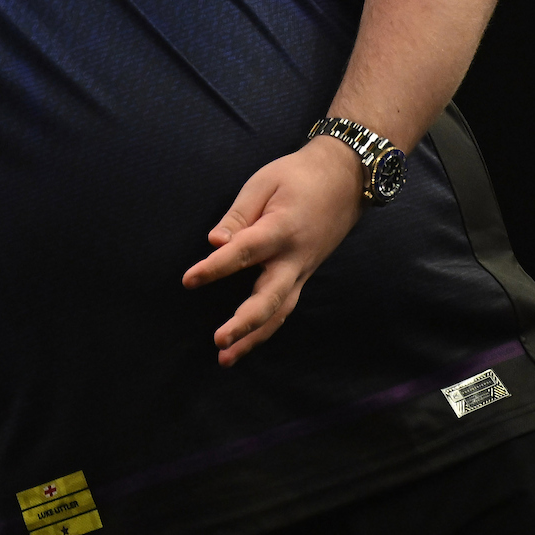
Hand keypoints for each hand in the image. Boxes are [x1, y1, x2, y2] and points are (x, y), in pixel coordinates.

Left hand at [182, 137, 366, 366]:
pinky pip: (285, 306)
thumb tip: (214, 242)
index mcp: (282, 229)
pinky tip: (247, 342)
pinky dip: (267, 327)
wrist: (346, 178)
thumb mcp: (264, 183)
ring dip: (254, 337)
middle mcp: (295, 258)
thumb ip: (238, 215)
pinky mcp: (304, 274)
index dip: (215, 268)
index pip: (244, 252)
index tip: (189, 280)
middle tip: (218, 342)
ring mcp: (303, 270)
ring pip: (280, 312)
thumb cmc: (298, 175)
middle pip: (270, 298)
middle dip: (244, 324)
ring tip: (226, 358)